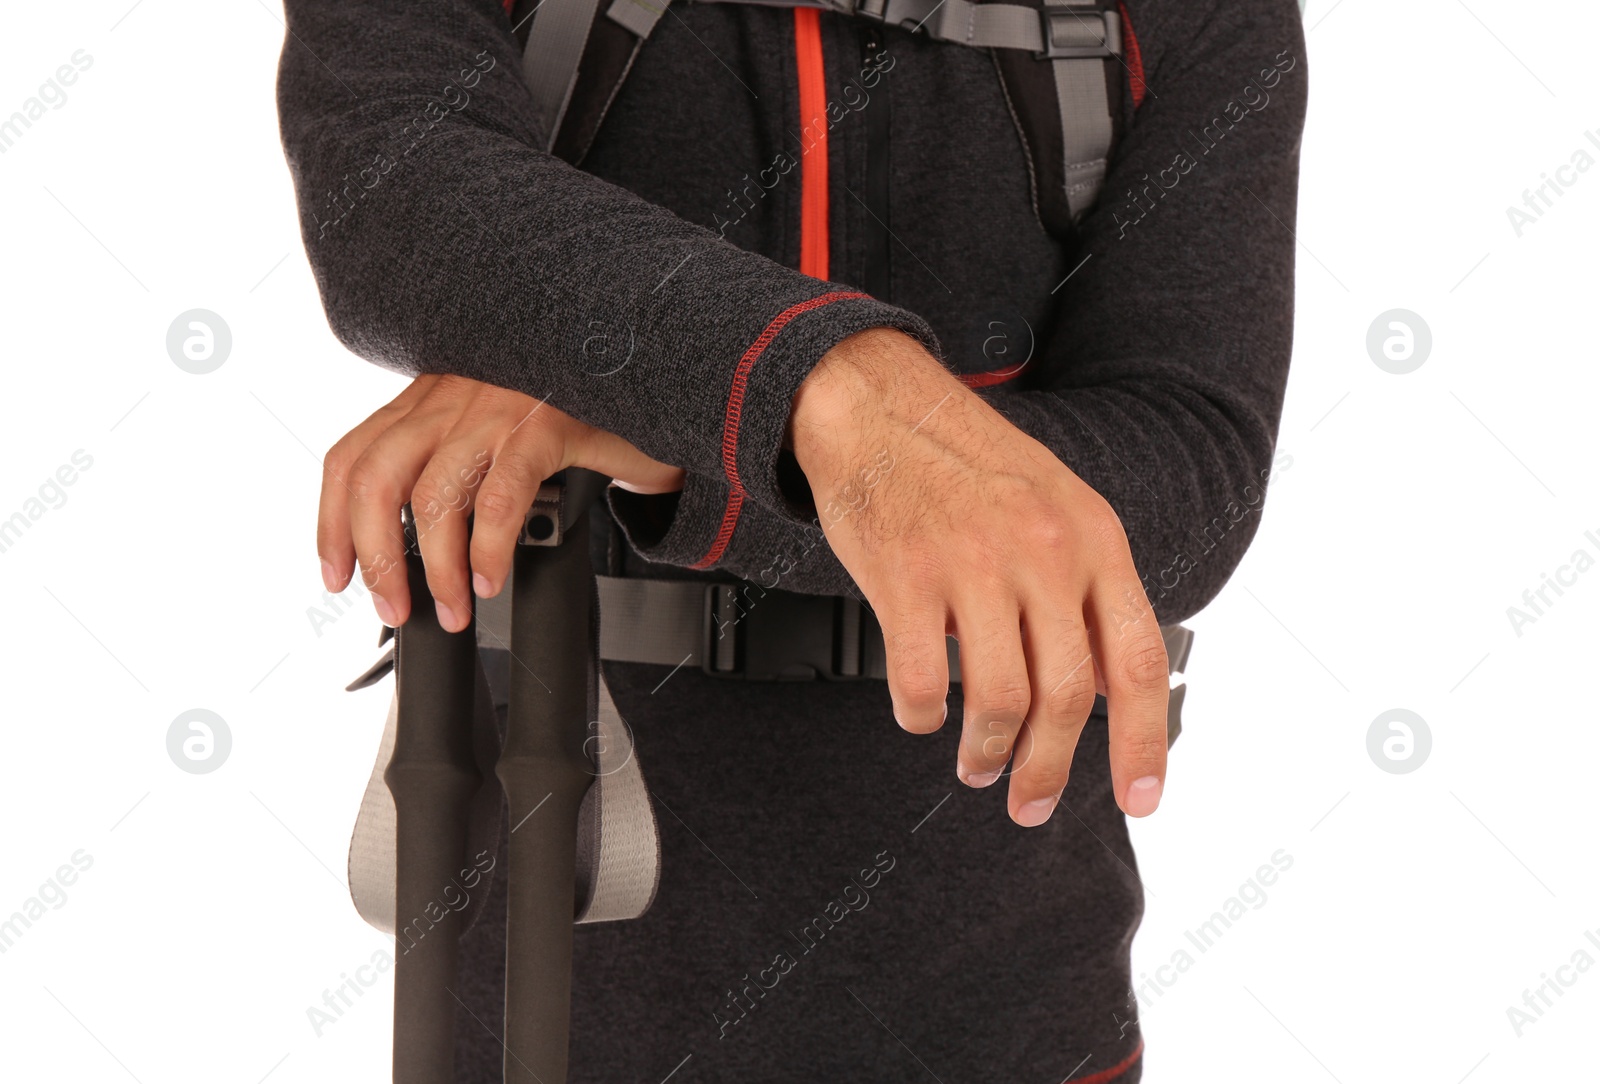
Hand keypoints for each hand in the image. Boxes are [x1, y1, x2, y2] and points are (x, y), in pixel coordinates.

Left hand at [319, 374, 683, 630]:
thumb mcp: (500, 435)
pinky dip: (488, 550)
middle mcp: (454, 394)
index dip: (330, 521)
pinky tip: (491, 579)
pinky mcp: (548, 423)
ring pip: (432, 495)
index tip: (336, 574)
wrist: (661, 386)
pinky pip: (500, 498)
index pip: (352, 455)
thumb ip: (456, 467)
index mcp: (433, 396)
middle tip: (391, 607)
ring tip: (452, 608)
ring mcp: (498, 405)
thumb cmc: (581, 416)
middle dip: (373, 555)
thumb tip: (414, 549)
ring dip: (436, 568)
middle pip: (374, 477)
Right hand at [789, 329, 1169, 826]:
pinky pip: (921, 682)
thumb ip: (1087, 590)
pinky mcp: (906, 577)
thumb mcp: (1057, 507)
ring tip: (977, 767)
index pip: (1136, 660)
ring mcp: (973, 563)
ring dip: (988, 753)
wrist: (878, 407)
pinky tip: (921, 715)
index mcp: (1093, 538)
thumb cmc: (966, 461)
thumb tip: (1107, 686)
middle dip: (1049, 768)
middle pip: (1067, 696)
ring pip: (998, 700)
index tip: (1142, 798)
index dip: (1144, 742)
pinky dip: (921, 717)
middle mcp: (1043, 552)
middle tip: (1031, 801)